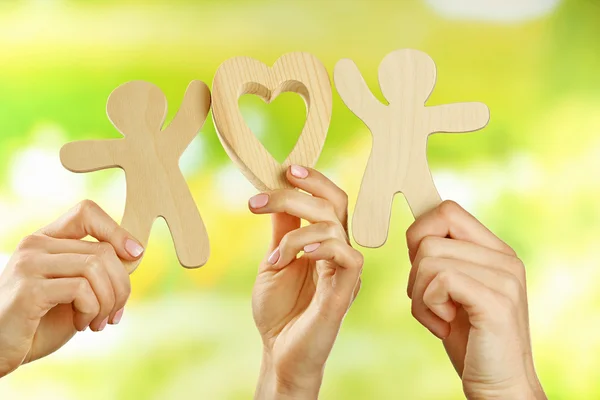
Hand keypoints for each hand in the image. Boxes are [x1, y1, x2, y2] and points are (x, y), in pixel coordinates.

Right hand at [0, 200, 142, 376]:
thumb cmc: (41, 322)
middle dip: (121, 286)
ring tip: (98, 321)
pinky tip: (82, 324)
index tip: (136, 254)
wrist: (1, 351)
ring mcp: (29, 265)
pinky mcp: (29, 290)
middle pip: (103, 250)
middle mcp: (35, 245)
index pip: (86, 212)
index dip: (117, 230)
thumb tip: (135, 254)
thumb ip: (99, 271)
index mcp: (47, 240)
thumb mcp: (77, 291)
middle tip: (115, 312)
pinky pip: (81, 289)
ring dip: (108, 301)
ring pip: (96, 267)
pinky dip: (92, 310)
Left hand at [250, 166, 362, 399]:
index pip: (330, 200)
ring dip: (296, 234)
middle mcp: (339, 252)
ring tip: (275, 258)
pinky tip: (297, 256)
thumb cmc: (279, 310)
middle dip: (298, 193)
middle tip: (258, 200)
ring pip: (335, 226)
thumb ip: (283, 228)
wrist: (278, 352)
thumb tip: (280, 190)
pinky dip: (321, 247)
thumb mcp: (275, 259)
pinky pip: (348, 257)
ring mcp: (344, 270)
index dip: (313, 180)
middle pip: (334, 204)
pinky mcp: (345, 291)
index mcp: (324, 243)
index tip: (286, 169)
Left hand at [406, 201, 545, 399]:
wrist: (499, 385)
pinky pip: (440, 280)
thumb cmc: (469, 339)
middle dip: (414, 271)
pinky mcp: (496, 301)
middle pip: (430, 235)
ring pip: (428, 259)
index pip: (447, 210)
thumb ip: (442, 260)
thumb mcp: (452, 292)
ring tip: (439, 318)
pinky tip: (444, 326)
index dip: (420, 232)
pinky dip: (428, 307)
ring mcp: (503, 278)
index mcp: (495, 251)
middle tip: (430, 300)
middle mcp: (504, 259)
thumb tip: (414, 234)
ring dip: (419, 296)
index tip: (419, 266)